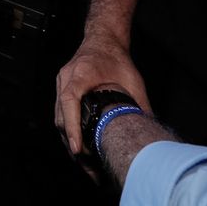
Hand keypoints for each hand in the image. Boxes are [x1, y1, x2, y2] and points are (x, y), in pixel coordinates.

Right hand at [55, 35, 150, 158]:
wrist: (103, 39)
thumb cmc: (117, 58)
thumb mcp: (133, 80)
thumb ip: (139, 104)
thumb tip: (148, 129)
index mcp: (81, 73)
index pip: (70, 101)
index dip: (72, 127)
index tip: (77, 149)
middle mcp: (66, 78)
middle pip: (61, 116)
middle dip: (72, 144)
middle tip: (88, 167)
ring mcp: (60, 82)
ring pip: (58, 117)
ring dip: (69, 140)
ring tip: (85, 163)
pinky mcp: (61, 88)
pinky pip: (60, 113)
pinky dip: (68, 130)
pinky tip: (79, 145)